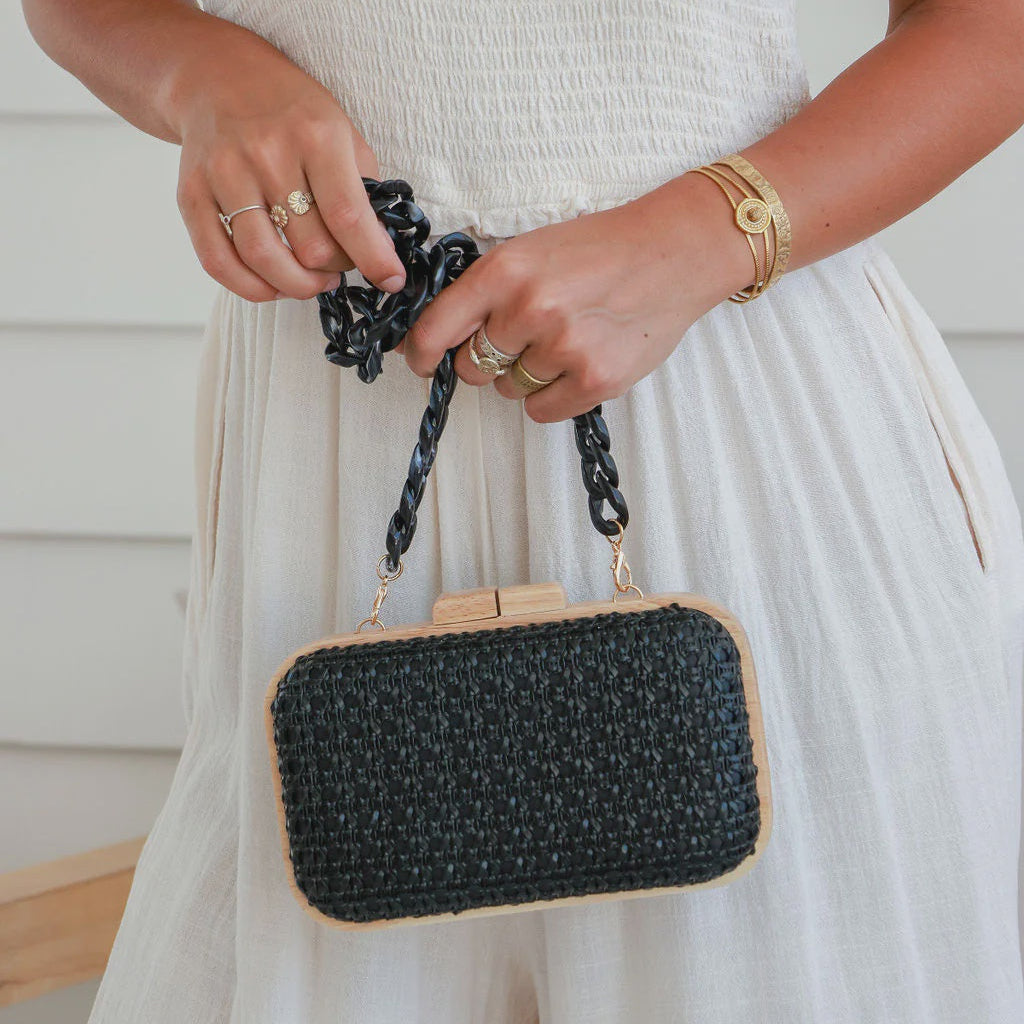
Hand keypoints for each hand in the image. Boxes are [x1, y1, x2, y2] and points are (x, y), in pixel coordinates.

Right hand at [167, 25, 405, 301]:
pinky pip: (218, 262)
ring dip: (298, 287)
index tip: (391, 281)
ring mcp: (225, 174)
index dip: (373, 259)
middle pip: (310, 247)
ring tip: (312, 281)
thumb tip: (381, 251)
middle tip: (340, 266)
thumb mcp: (342, 132)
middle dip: (335, 271)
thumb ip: (364, 190)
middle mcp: (267, 153)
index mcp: (315, 135)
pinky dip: (251, 288)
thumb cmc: (291, 112)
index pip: (348, 216)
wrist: (217, 76)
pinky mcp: (191, 193)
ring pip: (265, 261)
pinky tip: (273, 285)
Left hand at [401, 172, 751, 421]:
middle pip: (471, 367)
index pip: (437, 328)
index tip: (422, 363)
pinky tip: (576, 364)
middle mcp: (530, 309)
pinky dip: (551, 396)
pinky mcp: (595, 379)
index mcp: (505, 271)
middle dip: (486, 359)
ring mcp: (564, 347)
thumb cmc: (601, 250)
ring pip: (509, 389)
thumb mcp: (532, 250)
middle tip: (521, 338)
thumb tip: (442, 336)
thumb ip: (487, 290)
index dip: (422, 353)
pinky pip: (541, 411)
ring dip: (525, 375)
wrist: (675, 253)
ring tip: (563, 340)